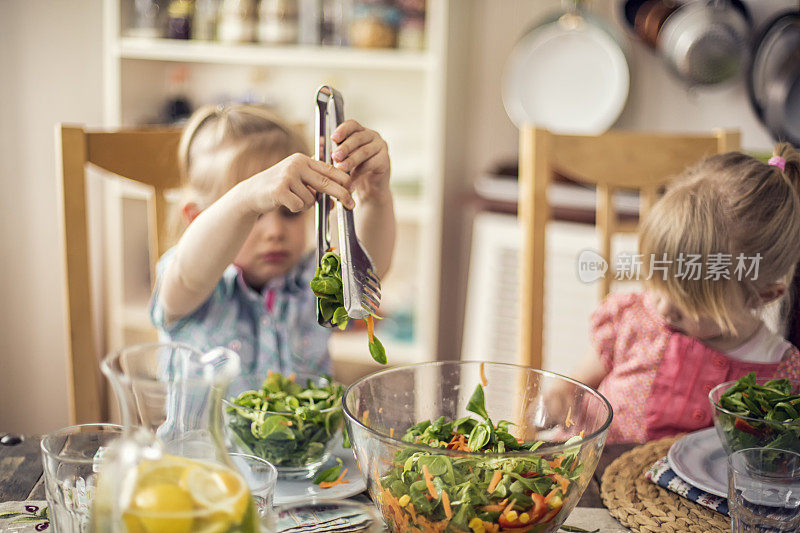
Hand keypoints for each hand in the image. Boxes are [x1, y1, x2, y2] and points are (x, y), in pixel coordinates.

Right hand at [240, 153, 354, 214]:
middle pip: (327, 182)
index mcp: (302, 159)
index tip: (353, 190)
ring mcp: (287, 176)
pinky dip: (296, 209)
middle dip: (342, 195)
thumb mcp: (297, 181)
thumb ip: (316, 187)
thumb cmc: (278, 188)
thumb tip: (336, 202)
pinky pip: (299, 206)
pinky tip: (285, 203)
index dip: (344, 180)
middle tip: (351, 205)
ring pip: (312, 199)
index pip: (329, 169)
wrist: (251, 193)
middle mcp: (296, 164)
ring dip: (306, 205)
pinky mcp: (280, 190)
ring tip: (293, 199)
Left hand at [331, 120, 390, 201]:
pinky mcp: (385, 160)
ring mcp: (380, 147)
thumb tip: (319, 144)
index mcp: (360, 132)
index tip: (333, 138)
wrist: (369, 189)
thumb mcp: (340, 160)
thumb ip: (329, 152)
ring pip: (365, 151)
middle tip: (335, 156)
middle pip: (358, 137)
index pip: (352, 125)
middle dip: (345, 147)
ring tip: (341, 168)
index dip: (342, 130)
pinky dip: (360, 171)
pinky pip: (372, 163)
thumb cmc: (354, 171)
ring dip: (351, 160)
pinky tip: (352, 178)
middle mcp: (372, 136)